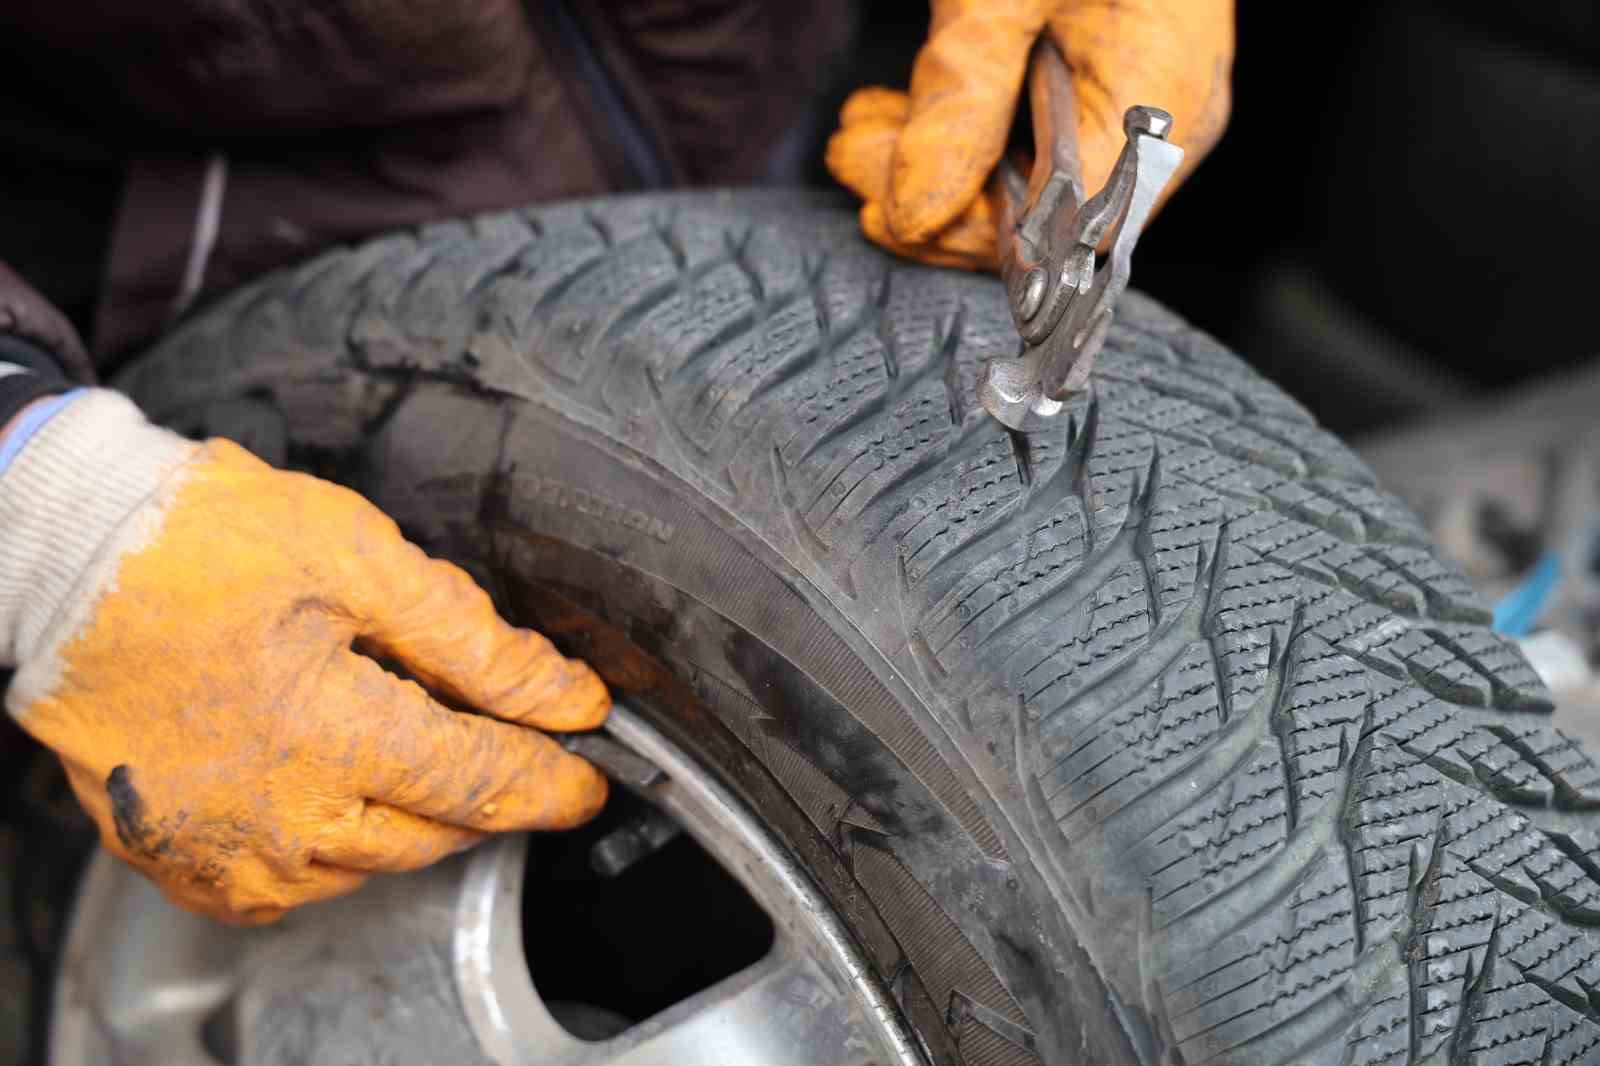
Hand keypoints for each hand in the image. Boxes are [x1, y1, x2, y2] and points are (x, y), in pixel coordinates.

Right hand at [3, 393, 608, 922]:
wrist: (60, 557)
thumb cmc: (197, 541)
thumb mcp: (360, 558)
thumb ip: (476, 642)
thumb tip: (565, 697)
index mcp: (330, 733)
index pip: (482, 782)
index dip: (551, 781)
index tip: (590, 774)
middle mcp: (278, 816)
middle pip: (437, 831)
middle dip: (489, 790)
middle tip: (508, 738)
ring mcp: (225, 850)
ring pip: (372, 863)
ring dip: (416, 813)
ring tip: (408, 735)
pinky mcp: (183, 860)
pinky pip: (295, 884)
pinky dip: (338, 842)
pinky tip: (338, 781)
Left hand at [827, 0, 1232, 269]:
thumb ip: (961, 99)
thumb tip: (916, 211)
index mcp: (1161, 98)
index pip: (1067, 229)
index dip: (971, 235)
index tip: (886, 211)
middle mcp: (1162, 114)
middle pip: (1043, 213)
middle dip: (934, 193)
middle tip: (855, 157)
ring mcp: (1138, 93)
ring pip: (1025, 177)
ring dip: (933, 160)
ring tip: (866, 129)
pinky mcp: (1104, 73)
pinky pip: (1030, 136)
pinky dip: (960, 129)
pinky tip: (904, 110)